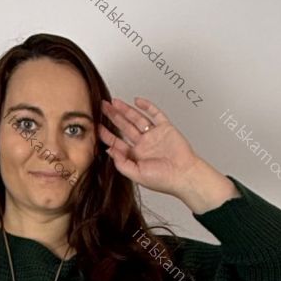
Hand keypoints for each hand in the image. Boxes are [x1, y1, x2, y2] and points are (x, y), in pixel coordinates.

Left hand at [99, 96, 238, 210]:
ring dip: (126, 110)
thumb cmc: (164, 179)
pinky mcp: (165, 128)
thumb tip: (110, 151)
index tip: (96, 126)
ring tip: (114, 102)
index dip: (106, 134)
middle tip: (102, 107)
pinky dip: (147, 106)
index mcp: (135, 156)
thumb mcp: (137, 175)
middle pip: (124, 127)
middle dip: (113, 117)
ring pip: (137, 118)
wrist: (184, 175)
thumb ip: (122, 164)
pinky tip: (137, 101)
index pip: (117, 142)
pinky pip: (155, 114)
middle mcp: (143, 145)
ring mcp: (154, 135)